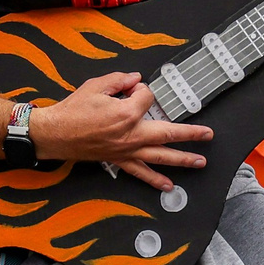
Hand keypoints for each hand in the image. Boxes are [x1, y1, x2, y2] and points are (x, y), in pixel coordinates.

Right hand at [27, 70, 213, 191]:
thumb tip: (136, 78)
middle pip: (169, 132)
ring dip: (183, 159)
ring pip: (161, 156)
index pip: (146, 96)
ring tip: (201, 162)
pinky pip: (141, 173)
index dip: (139, 89)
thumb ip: (120, 79)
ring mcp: (127, 150)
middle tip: (208, 134)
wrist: (54, 133)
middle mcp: (131, 134)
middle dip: (191, 133)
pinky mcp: (120, 161)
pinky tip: (169, 186)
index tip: (130, 88)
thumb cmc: (72, 110)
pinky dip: (155, 180)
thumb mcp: (96, 86)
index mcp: (126, 113)